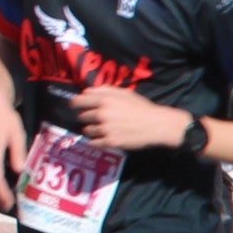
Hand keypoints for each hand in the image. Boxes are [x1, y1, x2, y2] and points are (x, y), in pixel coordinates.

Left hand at [72, 85, 191, 152]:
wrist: (157, 125)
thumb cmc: (142, 107)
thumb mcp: (125, 93)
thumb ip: (104, 90)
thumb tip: (86, 91)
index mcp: (104, 100)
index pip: (78, 101)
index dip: (75, 104)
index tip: (76, 107)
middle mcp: (102, 114)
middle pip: (82, 117)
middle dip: (88, 118)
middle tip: (98, 119)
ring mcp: (105, 129)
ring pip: (87, 130)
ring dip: (92, 130)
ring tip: (103, 130)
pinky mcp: (111, 142)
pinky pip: (94, 143)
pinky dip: (96, 142)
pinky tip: (104, 139)